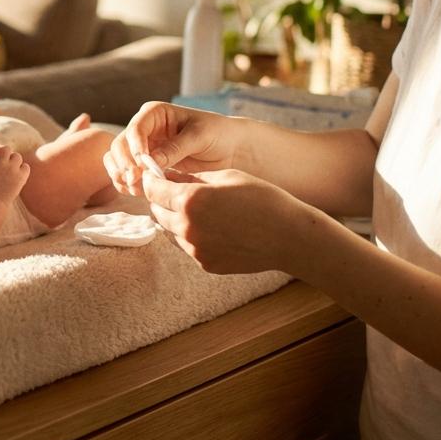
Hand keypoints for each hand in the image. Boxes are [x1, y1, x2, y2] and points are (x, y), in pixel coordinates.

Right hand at [0, 141, 29, 211]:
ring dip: (13, 162)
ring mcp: (11, 169)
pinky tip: (15, 177)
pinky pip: (25, 166)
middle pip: (6, 149)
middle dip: (5, 156)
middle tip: (2, 167)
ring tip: (8, 173)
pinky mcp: (21, 176)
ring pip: (17, 156)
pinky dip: (22, 171)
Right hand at [104, 101, 238, 195]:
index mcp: (155, 113)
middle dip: (124, 164)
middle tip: (135, 182)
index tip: (142, 165)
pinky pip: (126, 173)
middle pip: (120, 144)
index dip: (135, 147)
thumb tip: (149, 162)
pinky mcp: (145, 165)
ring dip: (121, 175)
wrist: (230, 149)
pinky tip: (135, 192)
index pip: (135, 128)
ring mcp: (142, 148)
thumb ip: (175, 148)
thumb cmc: (218, 134)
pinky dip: (126, 183)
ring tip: (134, 189)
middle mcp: (144, 129)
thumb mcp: (199, 137)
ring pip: (117, 159)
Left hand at [140, 167, 316, 275]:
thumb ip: (192, 177)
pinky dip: (192, 236)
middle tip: (174, 191)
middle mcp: (187, 227)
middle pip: (157, 212)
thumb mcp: (227, 176)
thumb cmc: (262, 199)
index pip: (153, 190)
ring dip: (176, 219)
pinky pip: (188, 246)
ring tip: (199, 210)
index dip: (151, 181)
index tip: (153, 177)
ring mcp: (195, 249)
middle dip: (162, 200)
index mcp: (190, 201)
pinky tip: (213, 228)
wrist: (289, 236)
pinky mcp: (205, 263)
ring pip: (170, 231)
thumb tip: (169, 176)